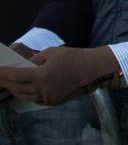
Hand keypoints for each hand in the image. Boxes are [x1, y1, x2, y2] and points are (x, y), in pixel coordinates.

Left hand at [0, 46, 120, 105]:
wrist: (92, 69)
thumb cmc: (73, 57)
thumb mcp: (51, 52)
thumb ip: (34, 60)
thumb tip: (23, 67)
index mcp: (41, 76)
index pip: (15, 76)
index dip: (3, 73)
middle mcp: (42, 89)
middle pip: (17, 88)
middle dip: (6, 83)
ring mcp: (48, 98)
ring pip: (24, 96)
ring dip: (15, 90)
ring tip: (8, 84)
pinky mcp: (53, 102)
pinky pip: (34, 99)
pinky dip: (27, 94)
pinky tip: (23, 89)